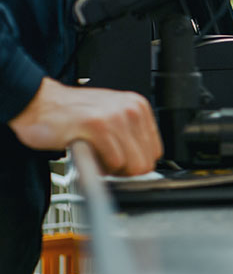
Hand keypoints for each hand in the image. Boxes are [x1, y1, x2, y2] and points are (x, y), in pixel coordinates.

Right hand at [9, 78, 162, 175]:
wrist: (36, 102)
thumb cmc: (71, 114)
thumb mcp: (112, 118)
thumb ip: (130, 137)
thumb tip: (144, 164)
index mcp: (139, 107)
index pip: (155, 152)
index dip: (135, 163)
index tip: (119, 161)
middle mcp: (131, 109)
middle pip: (145, 162)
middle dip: (125, 170)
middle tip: (105, 161)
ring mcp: (115, 116)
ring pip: (131, 165)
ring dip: (110, 169)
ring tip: (94, 155)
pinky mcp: (97, 126)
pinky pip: (113, 163)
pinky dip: (99, 167)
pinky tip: (87, 154)